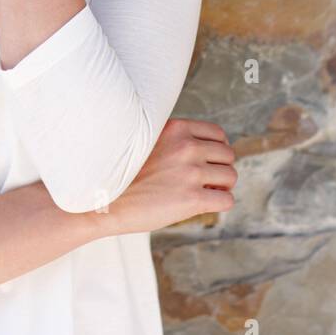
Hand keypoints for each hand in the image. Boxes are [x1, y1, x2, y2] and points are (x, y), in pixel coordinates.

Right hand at [101, 119, 236, 234]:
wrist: (104, 203)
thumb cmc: (126, 174)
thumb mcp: (148, 140)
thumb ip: (175, 139)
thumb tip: (205, 146)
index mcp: (177, 129)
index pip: (218, 134)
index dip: (216, 150)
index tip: (206, 162)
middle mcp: (187, 146)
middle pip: (228, 155)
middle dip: (220, 169)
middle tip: (205, 181)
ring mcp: (191, 172)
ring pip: (231, 176)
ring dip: (221, 187)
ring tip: (204, 193)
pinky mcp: (192, 199)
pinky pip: (227, 200)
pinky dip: (220, 204)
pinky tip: (204, 205)